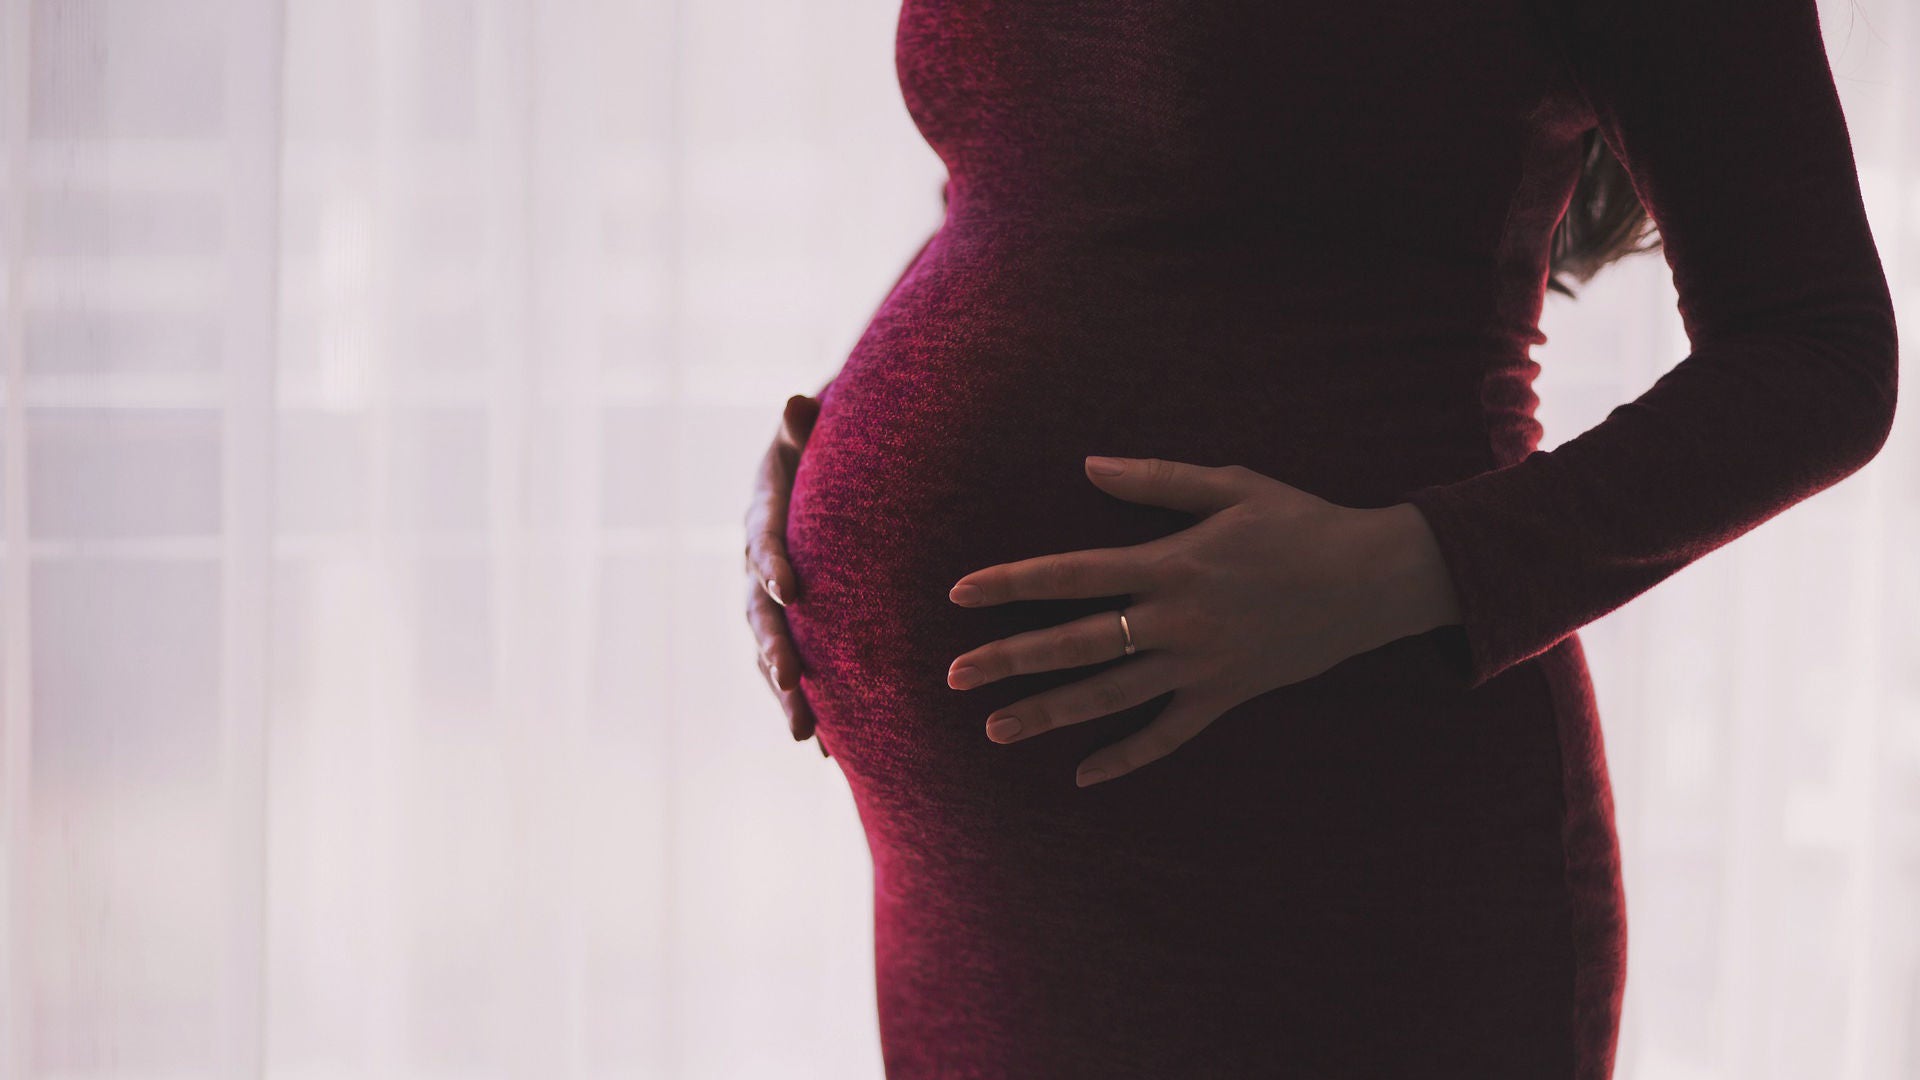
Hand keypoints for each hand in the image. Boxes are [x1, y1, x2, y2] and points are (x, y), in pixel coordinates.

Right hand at [744, 392, 829, 756]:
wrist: (823, 475)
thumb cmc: (823, 448)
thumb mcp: (813, 432)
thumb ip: (804, 426)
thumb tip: (797, 400)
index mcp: (763, 516)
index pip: (762, 539)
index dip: (771, 563)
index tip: (789, 588)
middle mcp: (757, 566)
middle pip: (759, 613)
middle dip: (775, 648)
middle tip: (791, 680)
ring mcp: (769, 603)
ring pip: (770, 653)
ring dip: (786, 694)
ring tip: (806, 733)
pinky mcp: (792, 628)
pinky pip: (794, 672)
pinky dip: (809, 706)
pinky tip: (829, 751)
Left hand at [945, 456, 1459, 787]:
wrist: (1374, 579)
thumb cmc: (1300, 522)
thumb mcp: (1230, 484)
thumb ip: (1155, 480)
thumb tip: (1087, 465)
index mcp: (1169, 563)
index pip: (1070, 574)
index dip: (1011, 583)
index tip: (959, 594)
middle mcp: (1176, 620)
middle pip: (1076, 645)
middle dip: (1010, 659)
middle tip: (954, 675)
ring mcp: (1200, 665)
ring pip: (1110, 697)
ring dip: (1050, 714)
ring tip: (995, 728)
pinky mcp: (1226, 696)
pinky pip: (1168, 736)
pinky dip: (1127, 757)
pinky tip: (1084, 776)